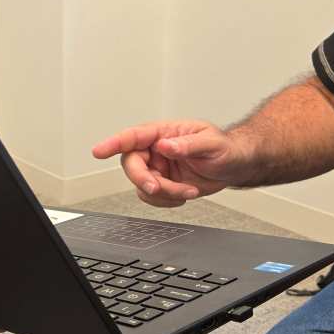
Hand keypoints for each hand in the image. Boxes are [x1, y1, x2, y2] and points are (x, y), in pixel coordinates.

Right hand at [91, 120, 248, 206]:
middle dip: (145, 179)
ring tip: (188, 189)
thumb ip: (187, 144)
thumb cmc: (225, 148)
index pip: (133, 136)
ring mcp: (157, 167)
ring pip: (142, 185)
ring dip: (164, 193)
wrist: (234, 167)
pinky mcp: (162, 183)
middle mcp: (156, 149)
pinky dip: (168, 200)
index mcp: (163, 132)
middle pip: (132, 165)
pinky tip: (185, 193)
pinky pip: (152, 197)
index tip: (99, 151)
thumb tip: (165, 146)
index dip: (113, 143)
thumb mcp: (211, 143)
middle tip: (158, 187)